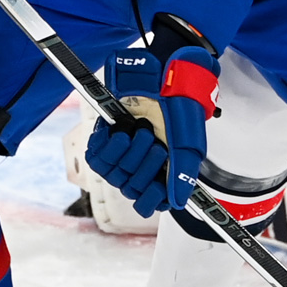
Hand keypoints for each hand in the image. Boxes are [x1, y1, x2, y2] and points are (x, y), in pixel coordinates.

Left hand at [85, 43, 219, 216]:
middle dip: (147, 164)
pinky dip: (111, 144)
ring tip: (143, 130)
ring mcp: (117, 159)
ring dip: (132, 151)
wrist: (163, 81)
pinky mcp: (100, 146)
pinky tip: (121, 131)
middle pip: (133, 189)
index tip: (158, 186)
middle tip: (157, 142)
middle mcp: (137, 169)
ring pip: (116, 175)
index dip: (152, 199)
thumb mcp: (187, 145)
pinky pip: (98, 159)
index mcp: (160, 175)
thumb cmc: (179, 112)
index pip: (149, 204)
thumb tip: (176, 203)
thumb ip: (183, 175)